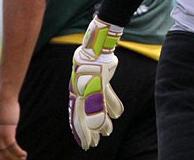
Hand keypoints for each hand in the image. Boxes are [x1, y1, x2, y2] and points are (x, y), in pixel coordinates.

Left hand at [0, 98, 25, 159]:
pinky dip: (19, 153)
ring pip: (8, 154)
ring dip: (16, 158)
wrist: (4, 98)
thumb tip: (3, 140)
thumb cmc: (4, 109)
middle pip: (0, 157)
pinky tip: (24, 154)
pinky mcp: (7, 132)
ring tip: (23, 159)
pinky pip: (13, 147)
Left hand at [69, 16, 123, 149]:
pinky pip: (105, 97)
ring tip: (107, 133)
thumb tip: (108, 110)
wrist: (94, 48)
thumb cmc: (93, 64)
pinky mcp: (100, 80)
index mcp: (76, 93)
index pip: (76, 116)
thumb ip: (100, 96)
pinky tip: (118, 115)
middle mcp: (81, 91)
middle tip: (93, 145)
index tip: (84, 143)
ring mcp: (90, 86)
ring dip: (102, 123)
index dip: (79, 131)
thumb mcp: (95, 82)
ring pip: (95, 109)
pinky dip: (113, 106)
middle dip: (88, 132)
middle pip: (83, 117)